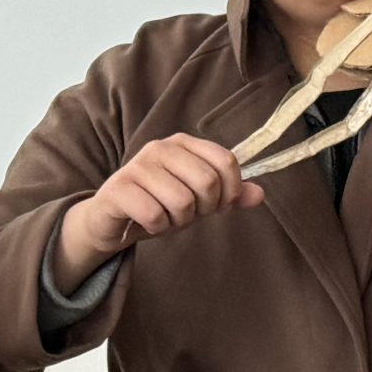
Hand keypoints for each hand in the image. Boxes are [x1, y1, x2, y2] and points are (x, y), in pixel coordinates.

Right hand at [52, 134, 261, 293]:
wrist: (112, 220)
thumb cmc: (159, 205)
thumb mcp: (199, 200)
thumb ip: (229, 196)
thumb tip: (259, 195)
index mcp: (183, 144)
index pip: (226, 161)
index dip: (230, 191)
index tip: (218, 206)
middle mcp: (160, 148)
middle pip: (207, 182)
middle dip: (202, 209)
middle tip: (186, 214)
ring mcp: (137, 166)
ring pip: (182, 201)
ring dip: (178, 221)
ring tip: (165, 217)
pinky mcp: (119, 188)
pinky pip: (155, 215)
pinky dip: (157, 228)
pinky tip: (148, 222)